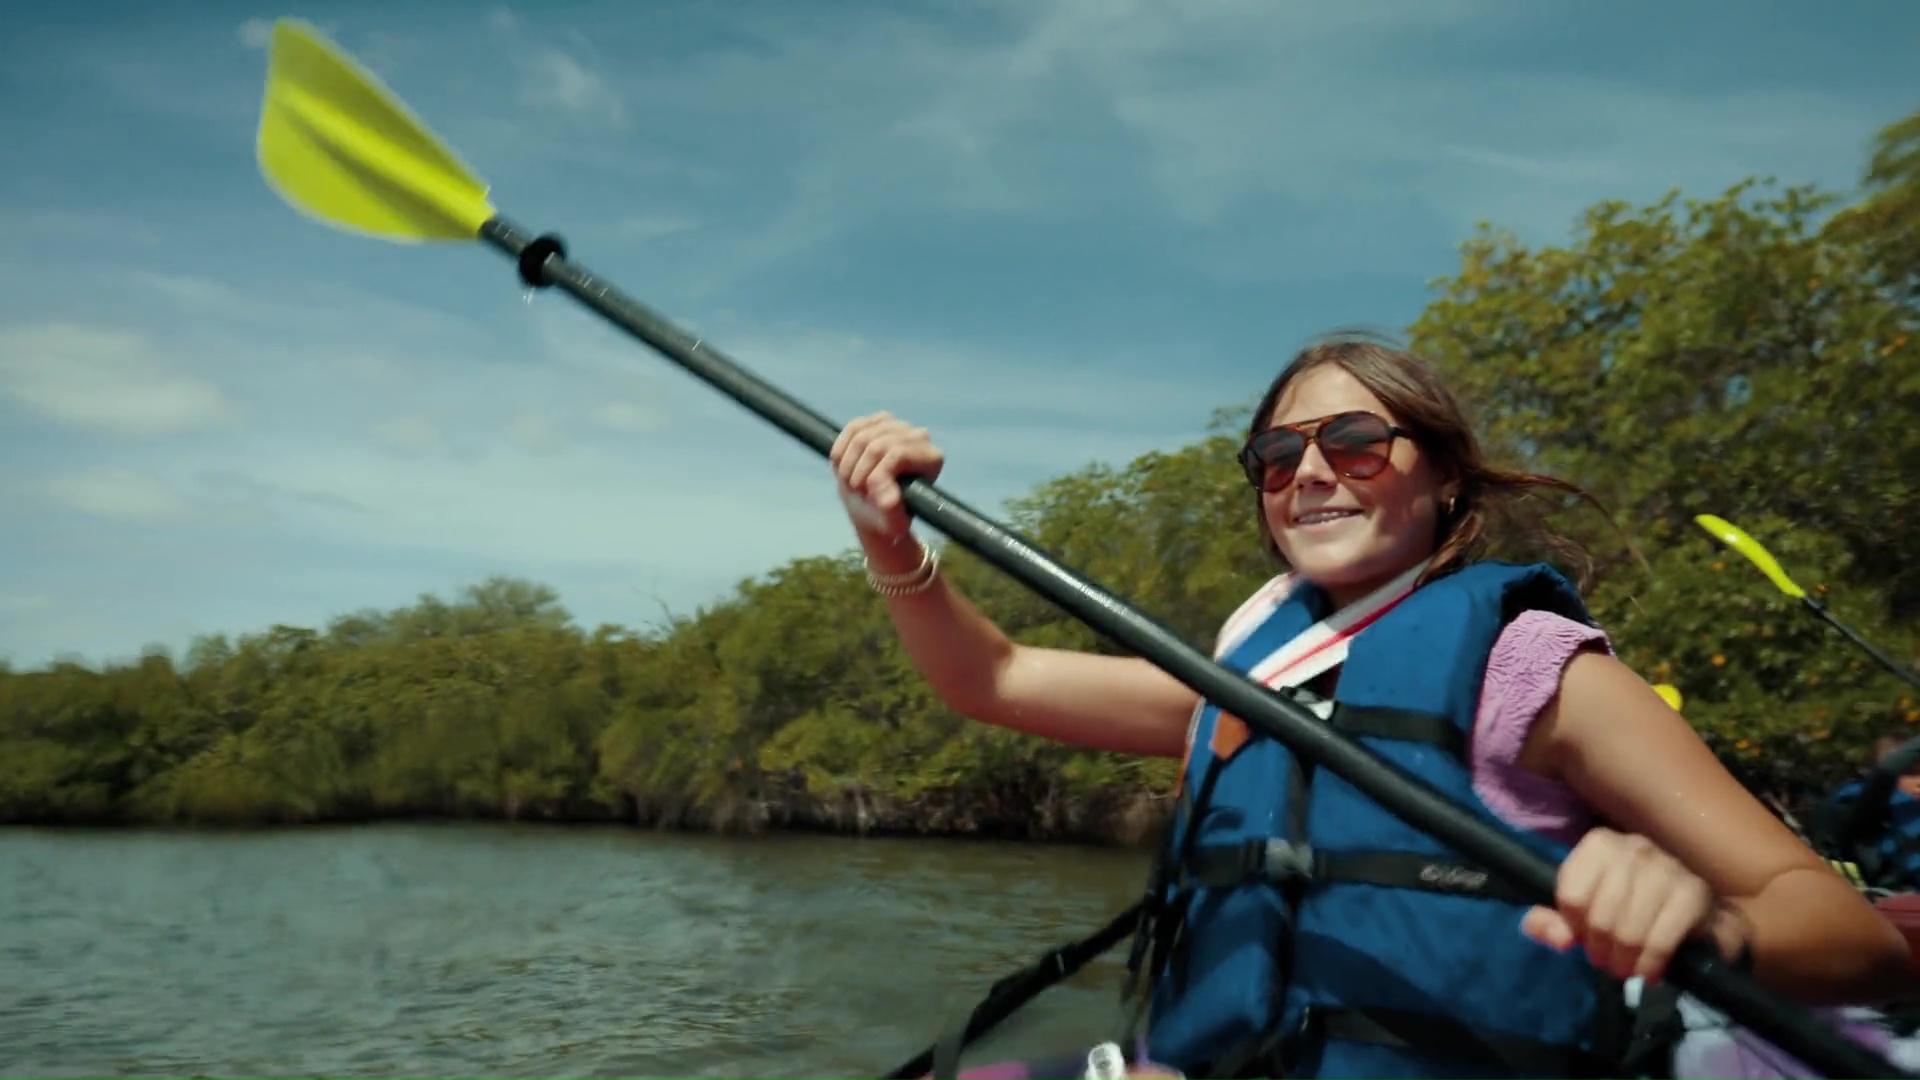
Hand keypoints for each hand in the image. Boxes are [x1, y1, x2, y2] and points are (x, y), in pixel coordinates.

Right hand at [829, 412, 943, 539]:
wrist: (875, 507)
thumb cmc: (889, 516)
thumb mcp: (892, 521)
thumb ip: (891, 510)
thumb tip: (885, 499)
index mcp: (932, 459)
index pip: (898, 454)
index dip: (876, 473)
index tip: (868, 493)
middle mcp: (919, 436)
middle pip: (877, 445)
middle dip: (860, 472)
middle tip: (856, 492)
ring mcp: (898, 425)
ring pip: (861, 436)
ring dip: (848, 464)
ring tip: (850, 482)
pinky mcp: (878, 420)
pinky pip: (853, 427)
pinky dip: (842, 449)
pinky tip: (843, 466)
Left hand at [1520, 826, 1738, 983]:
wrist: (1690, 911)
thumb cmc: (1626, 905)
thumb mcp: (1582, 911)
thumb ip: (1552, 922)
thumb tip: (1557, 939)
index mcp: (1599, 844)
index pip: (1570, 896)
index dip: (1573, 926)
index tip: (1582, 938)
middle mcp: (1633, 847)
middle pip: (1599, 916)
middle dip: (1600, 950)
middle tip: (1606, 963)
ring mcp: (1667, 867)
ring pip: (1628, 930)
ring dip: (1625, 961)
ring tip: (1626, 969)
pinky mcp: (1693, 893)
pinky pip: (1661, 939)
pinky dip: (1651, 963)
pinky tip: (1648, 972)